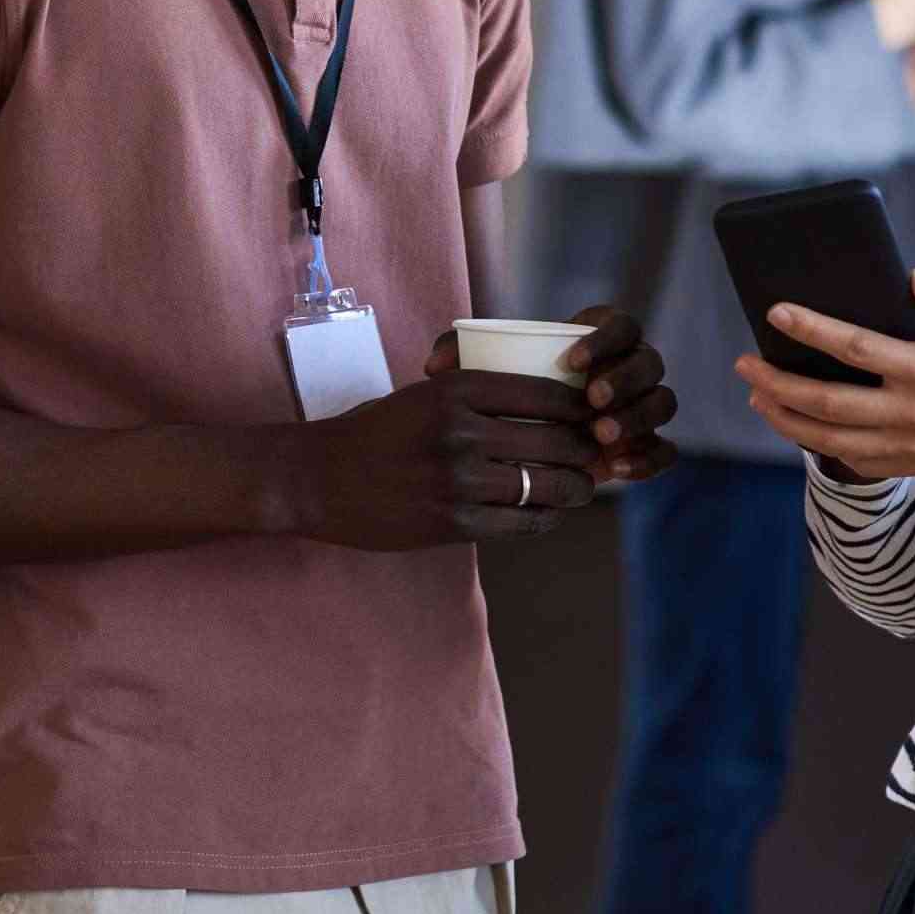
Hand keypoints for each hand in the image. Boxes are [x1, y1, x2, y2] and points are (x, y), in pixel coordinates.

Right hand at [294, 366, 610, 549]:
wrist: (316, 478)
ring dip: (574, 489)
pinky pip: (520, 524)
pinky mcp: (451, 523)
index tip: (593, 416)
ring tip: (579, 488)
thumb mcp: (423, 393)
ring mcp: (456, 480)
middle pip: (555, 441)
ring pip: (545, 486)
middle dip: (587, 451)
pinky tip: (548, 514)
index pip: (544, 393)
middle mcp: (460, 431)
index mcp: (455, 390)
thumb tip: (548, 403)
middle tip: (598, 456)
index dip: (580, 408)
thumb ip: (478, 394)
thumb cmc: (375, 431)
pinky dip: (544, 520)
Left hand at [419, 306, 679, 487]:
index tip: (572, 360)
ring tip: (601, 435)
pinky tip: (617, 469)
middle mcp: (631, 367)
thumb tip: (432, 368)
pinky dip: (648, 459)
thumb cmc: (503, 389)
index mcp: (602, 337)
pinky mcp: (646, 445)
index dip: (604, 340)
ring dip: (637, 417)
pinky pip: (664, 451)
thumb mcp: (480, 369)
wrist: (522, 434)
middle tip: (592, 401)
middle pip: (649, 364)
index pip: (622, 325)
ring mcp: (643, 406)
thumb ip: (456, 353)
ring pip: (662, 404)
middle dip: (624, 380)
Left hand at [734, 267, 914, 482]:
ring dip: (784, 417)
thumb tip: (912, 278)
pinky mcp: (909, 464)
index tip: (775, 313)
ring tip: (756, 394)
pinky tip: (795, 424)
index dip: (812, 330)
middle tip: (744, 364)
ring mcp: (908, 446)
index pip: (856, 349)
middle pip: (826, 402)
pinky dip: (815, 444)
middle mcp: (912, 414)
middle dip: (776, 383)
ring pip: (828, 438)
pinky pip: (850, 459)